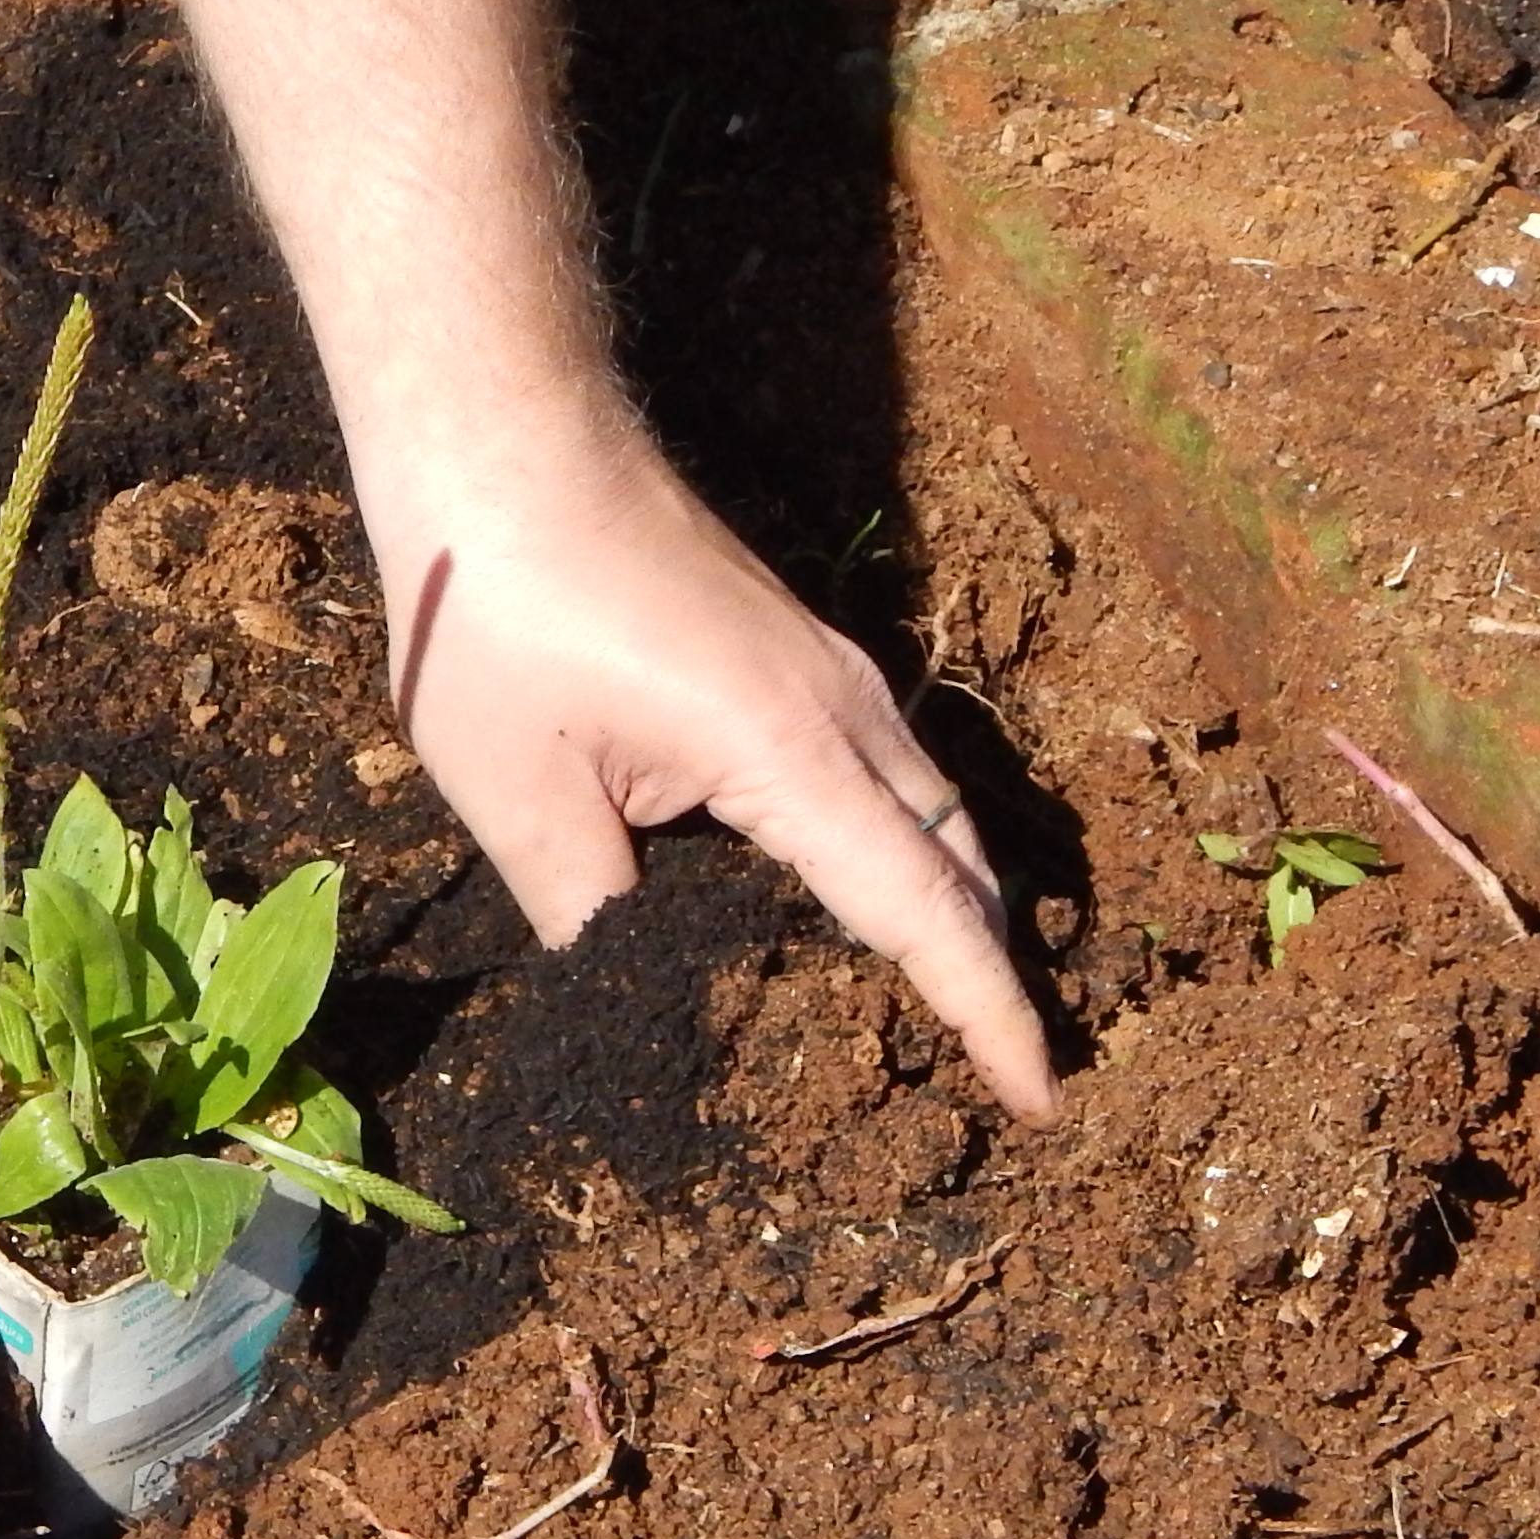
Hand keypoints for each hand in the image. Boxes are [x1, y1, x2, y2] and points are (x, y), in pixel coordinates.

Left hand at [376, 436, 1058, 1119]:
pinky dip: (905, 839)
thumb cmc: (500, 605)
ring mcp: (823, 670)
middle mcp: (841, 707)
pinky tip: (862, 883)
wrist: (504, 443)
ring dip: (953, 899)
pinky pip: (884, 764)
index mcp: (791, 751)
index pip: (922, 909)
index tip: (1039, 1095)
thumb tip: (622, 988)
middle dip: (993, 966)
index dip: (984, 1011)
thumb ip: (589, 911)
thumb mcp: (518, 792)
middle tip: (1009, 1071)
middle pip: (957, 859)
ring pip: (930, 805)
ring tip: (954, 998)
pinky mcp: (790, 650)